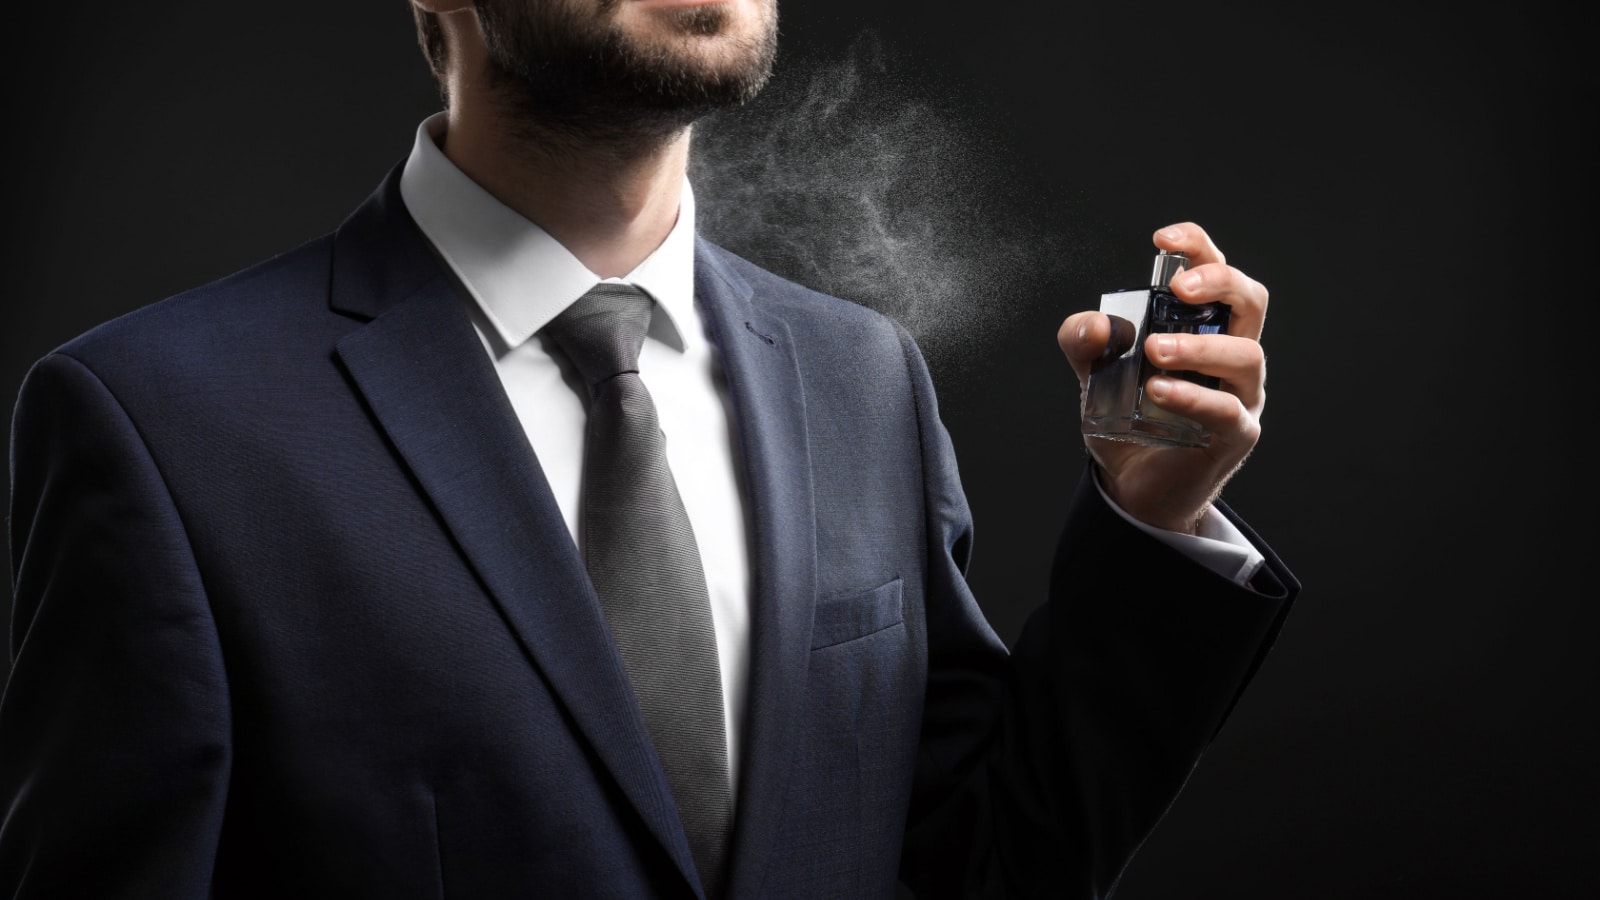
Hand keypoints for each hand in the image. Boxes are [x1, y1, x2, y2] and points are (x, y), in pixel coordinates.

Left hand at [1057, 222, 1268, 533]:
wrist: (1134, 486)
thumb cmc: (1129, 420)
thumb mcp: (1094, 375)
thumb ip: (1085, 344)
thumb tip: (1095, 324)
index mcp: (1204, 327)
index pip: (1216, 273)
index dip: (1198, 247)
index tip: (1163, 239)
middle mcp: (1231, 353)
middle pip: (1251, 301)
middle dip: (1219, 283)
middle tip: (1178, 288)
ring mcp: (1241, 395)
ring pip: (1247, 355)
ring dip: (1198, 346)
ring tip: (1153, 350)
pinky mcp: (1235, 435)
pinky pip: (1227, 411)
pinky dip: (1193, 396)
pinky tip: (1158, 390)